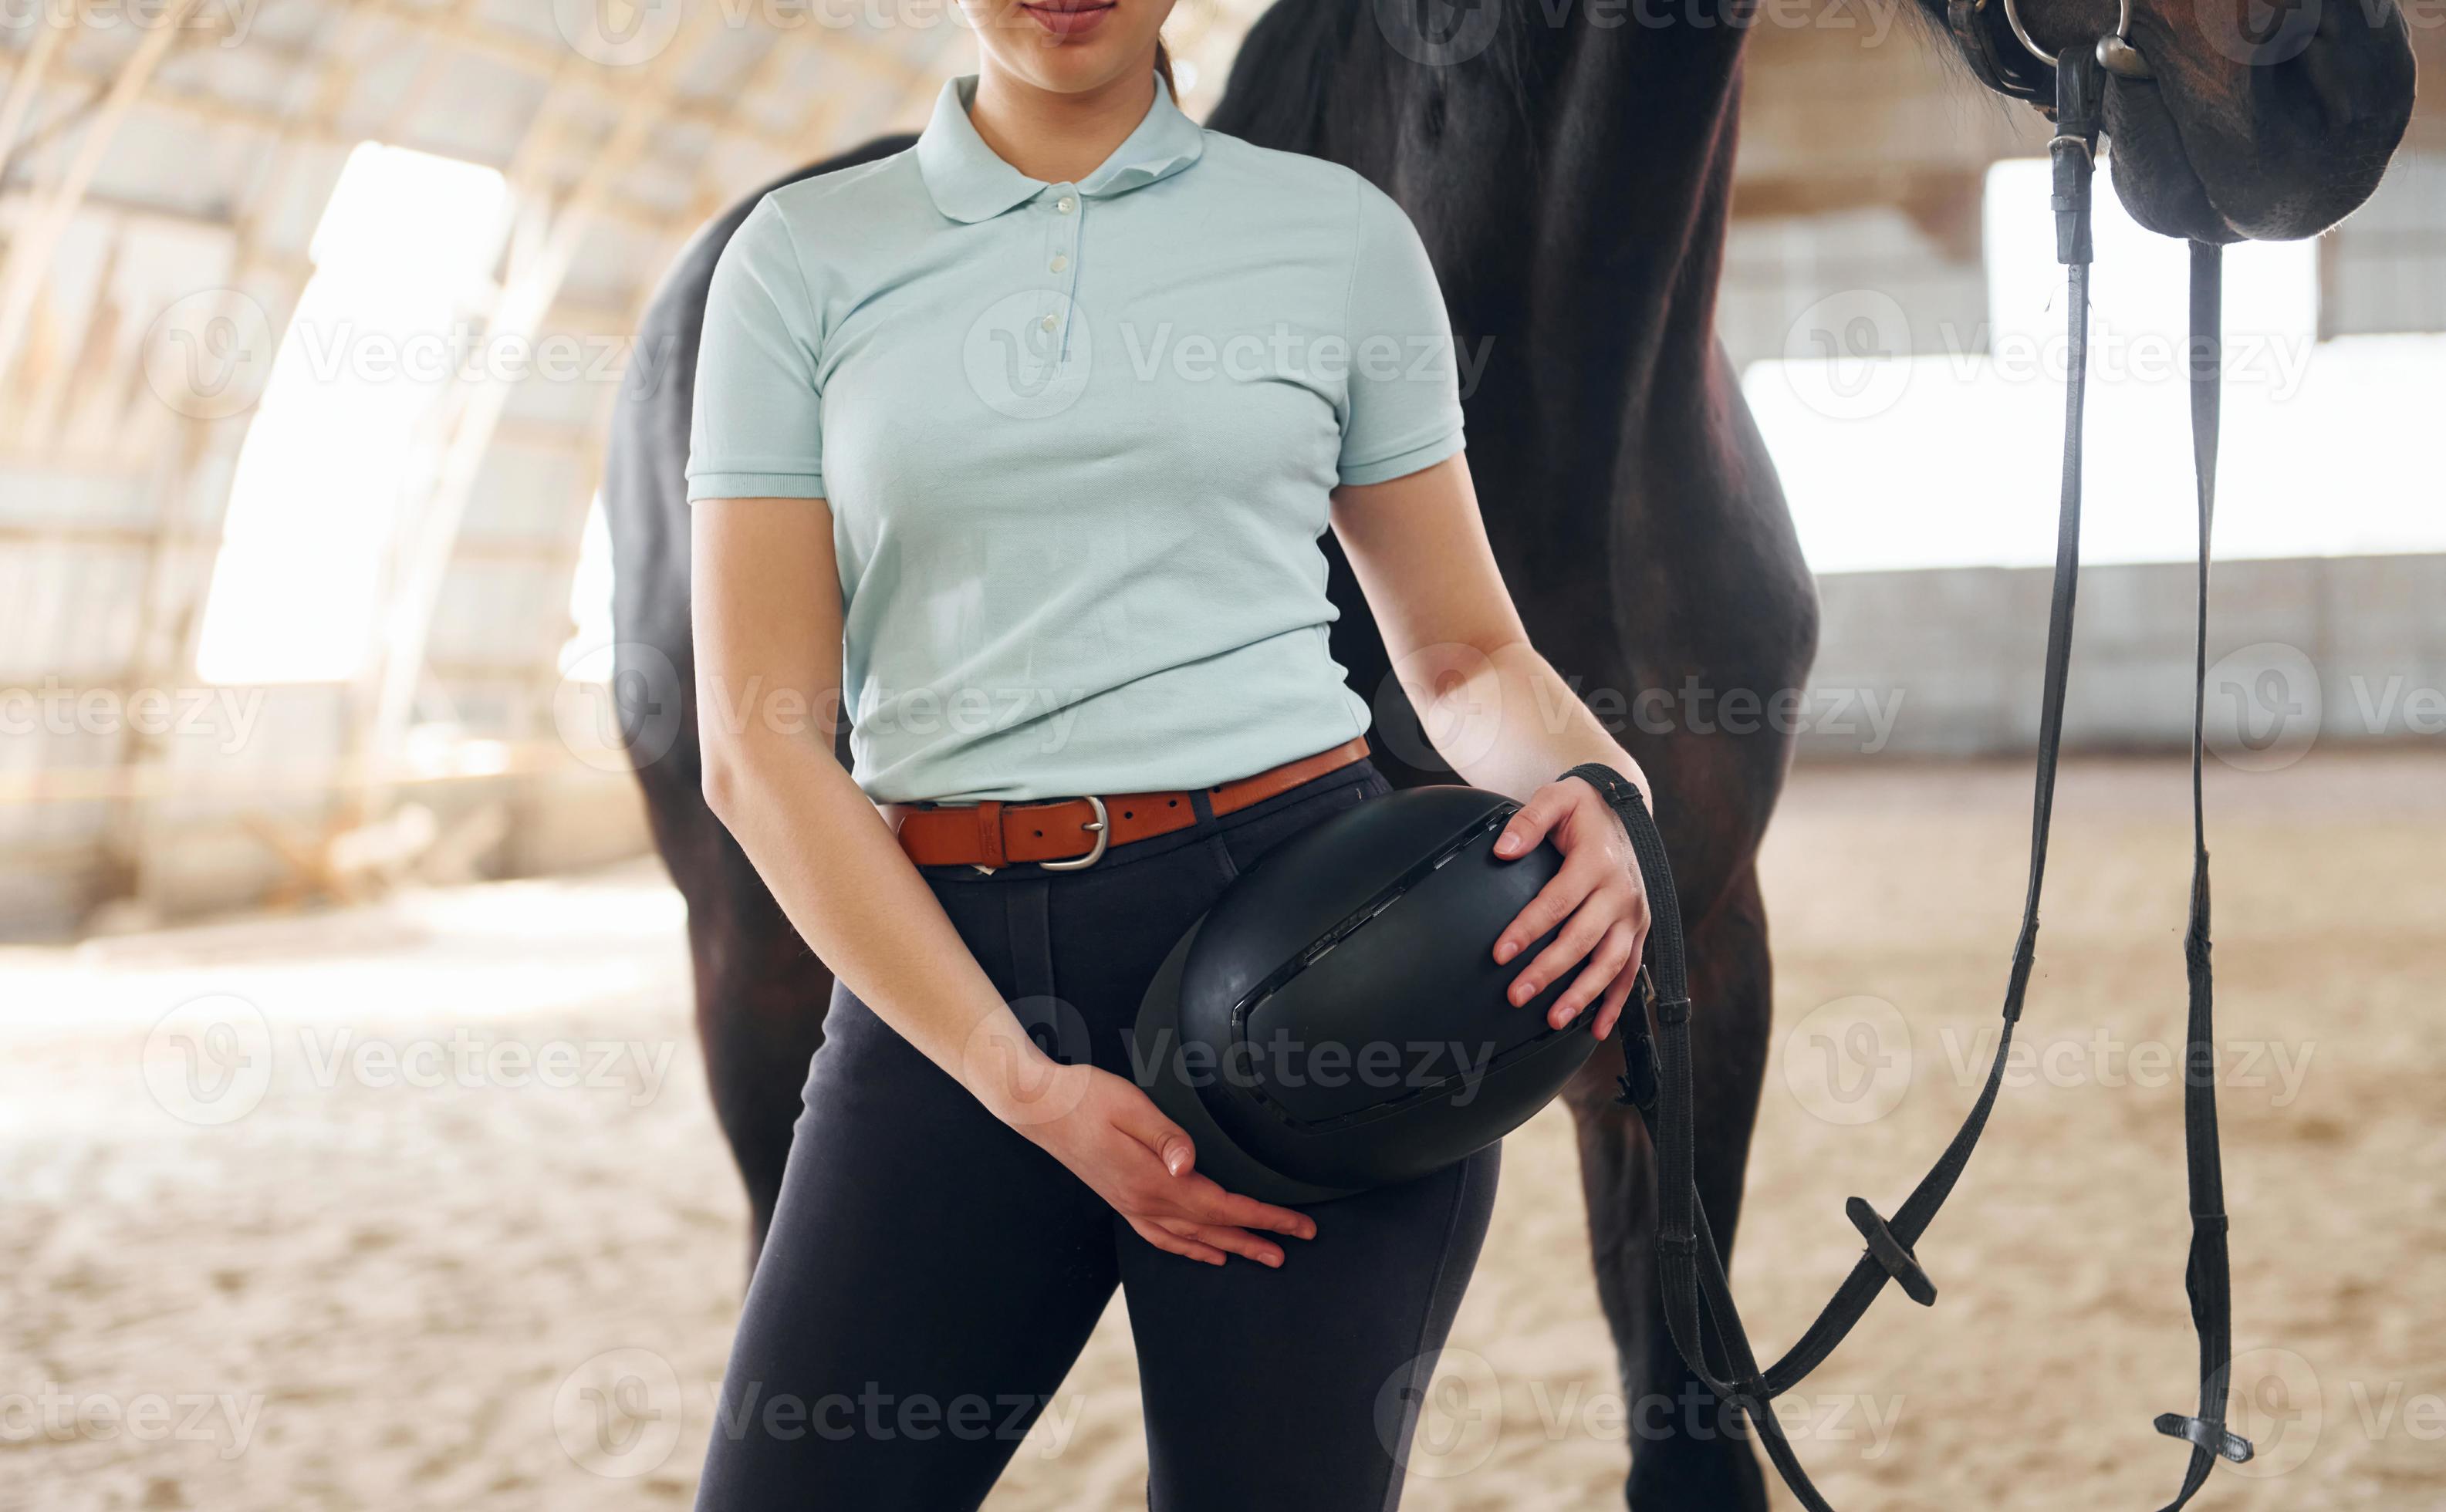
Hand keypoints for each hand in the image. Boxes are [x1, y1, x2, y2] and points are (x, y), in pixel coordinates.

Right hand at [1007, 1060, 1316, 1267]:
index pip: (1222, 1207)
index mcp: (1152, 1180)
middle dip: (1257, 1239)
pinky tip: (1202, 1252)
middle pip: (1212, 1229)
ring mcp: (1129, 1205)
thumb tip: (1190, 1164)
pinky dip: (1188, 1249)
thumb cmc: (1085, 1098)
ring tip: (1259, 1256)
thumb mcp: (1130, 1106)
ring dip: (1228, 1249)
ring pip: (1189, 1239)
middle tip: (1292, 1248)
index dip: (1264, 1218)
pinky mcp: (1120, 1200)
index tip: (1296, 1227)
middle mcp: (1143, 1202)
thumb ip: (1166, 1136)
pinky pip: (1161, 1237)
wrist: (1037, 1107)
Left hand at [1487, 773, 1651, 1039]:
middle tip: (1516, 994)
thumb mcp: (1557, 798)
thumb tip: (1503, 850)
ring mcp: (1633, 915)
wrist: (1625, 808)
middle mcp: (1621, 892)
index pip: (1557, 901)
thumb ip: (1529, 821)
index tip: (1500, 953)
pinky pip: (1630, 972)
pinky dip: (1616, 1003)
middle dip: (1549, 970)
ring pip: (1611, 963)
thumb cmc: (1583, 808)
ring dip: (1583, 995)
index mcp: (1597, 862)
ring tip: (1553, 1019)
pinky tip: (1596, 1028)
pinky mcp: (1639, 930)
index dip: (1528, 929)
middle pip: (1583, 939)